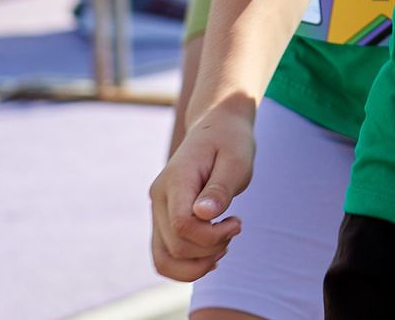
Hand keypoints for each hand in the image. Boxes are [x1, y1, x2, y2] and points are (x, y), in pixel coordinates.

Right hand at [149, 102, 255, 280]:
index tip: (237, 222)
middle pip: (176, 246)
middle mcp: (158, 197)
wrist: (216, 128)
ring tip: (223, 246)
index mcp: (176, 179)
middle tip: (235, 227)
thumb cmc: (230, 142)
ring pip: (163, 260)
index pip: (182, 225)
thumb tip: (204, 215)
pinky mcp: (162, 220)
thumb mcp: (236, 160)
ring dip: (197, 265)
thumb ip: (220, 188)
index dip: (211, 236)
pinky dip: (186, 266)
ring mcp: (157, 210)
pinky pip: (164, 257)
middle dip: (211, 248)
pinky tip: (211, 256)